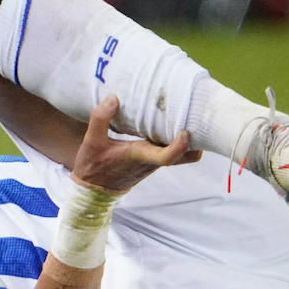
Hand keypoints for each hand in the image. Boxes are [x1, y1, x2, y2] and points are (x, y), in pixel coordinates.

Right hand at [69, 95, 199, 192]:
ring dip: (190, 138)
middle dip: (197, 138)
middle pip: (188, 156)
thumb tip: (113, 98)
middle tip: (196, 113)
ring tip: (187, 112)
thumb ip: (100, 119)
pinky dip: (178, 138)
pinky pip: (175, 151)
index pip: (167, 157)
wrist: (95, 190)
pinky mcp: (154, 160)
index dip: (180, 146)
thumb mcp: (91, 141)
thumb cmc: (94, 166)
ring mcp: (156, 162)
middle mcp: (153, 160)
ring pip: (185, 154)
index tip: (185, 132)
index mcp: (139, 156)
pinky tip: (172, 120)